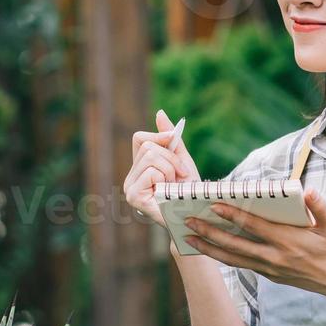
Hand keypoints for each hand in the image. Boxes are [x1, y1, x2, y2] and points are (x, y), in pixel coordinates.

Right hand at [124, 109, 200, 227]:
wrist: (195, 213)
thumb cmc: (188, 190)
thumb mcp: (181, 159)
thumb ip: (170, 138)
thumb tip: (160, 112)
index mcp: (138, 168)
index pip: (140, 138)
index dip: (160, 137)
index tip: (174, 144)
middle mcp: (130, 178)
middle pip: (148, 146)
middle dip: (171, 158)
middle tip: (179, 176)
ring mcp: (129, 188)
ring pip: (151, 156)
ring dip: (171, 169)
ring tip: (174, 185)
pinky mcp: (134, 197)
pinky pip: (152, 171)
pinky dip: (167, 178)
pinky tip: (169, 193)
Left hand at [183, 188, 325, 300]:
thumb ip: (320, 207)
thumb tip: (308, 190)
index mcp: (288, 241)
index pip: (254, 226)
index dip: (233, 216)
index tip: (214, 205)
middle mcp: (275, 257)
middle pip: (235, 245)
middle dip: (210, 233)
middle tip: (189, 223)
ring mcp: (271, 269)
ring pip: (234, 259)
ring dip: (210, 249)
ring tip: (190, 239)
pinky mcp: (270, 276)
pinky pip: (242, 265)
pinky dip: (224, 257)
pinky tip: (212, 249)